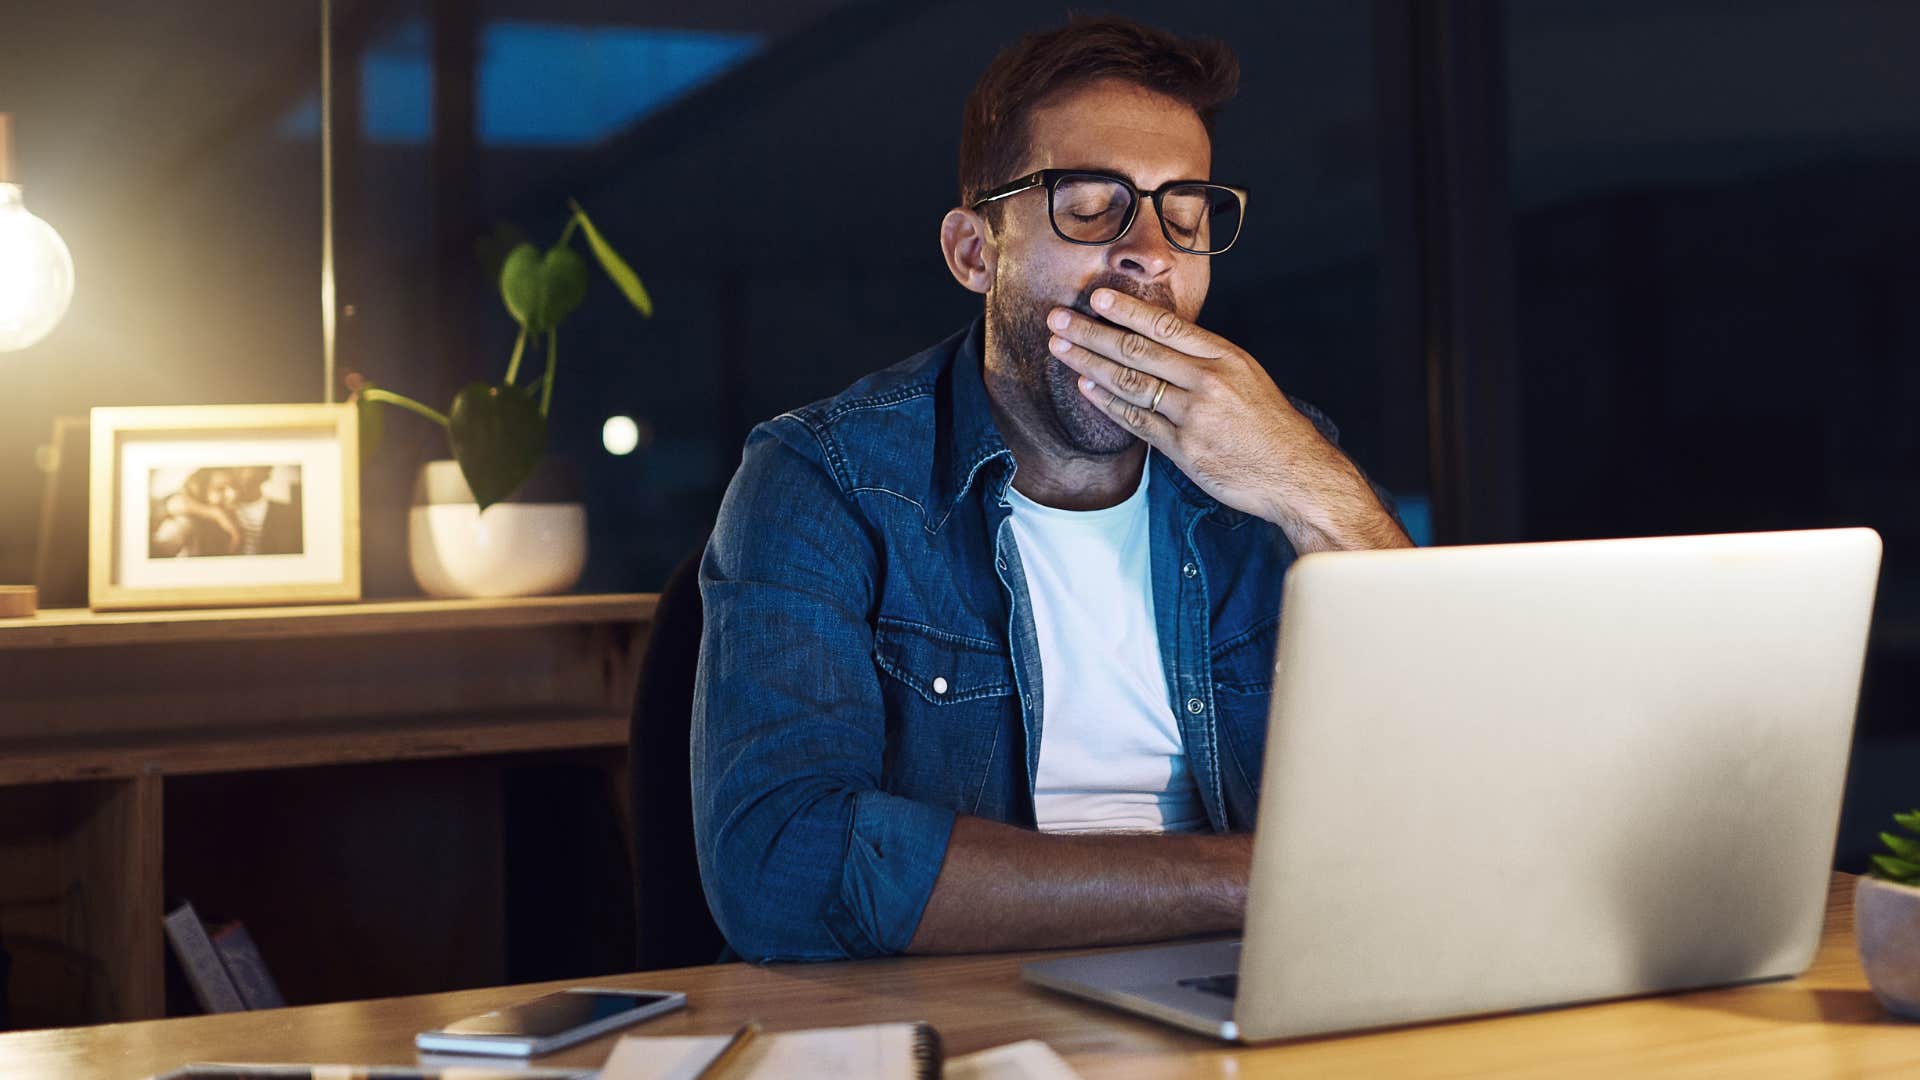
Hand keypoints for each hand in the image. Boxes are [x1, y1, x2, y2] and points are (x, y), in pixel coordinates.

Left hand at [1046, 288, 1408, 551]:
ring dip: (1089, 364)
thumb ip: (1205, 361)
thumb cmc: (1271, 427)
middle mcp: (1209, 381)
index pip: (1167, 326)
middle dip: (1092, 333)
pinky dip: (1108, 404)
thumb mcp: (1247, 378)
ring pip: (1131, 383)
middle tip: (1058, 319)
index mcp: (1226, 357)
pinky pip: (1137, 421)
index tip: (1095, 298)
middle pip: (1139, 351)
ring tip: (1060, 349)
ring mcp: (1194, 416)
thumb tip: (1158, 343)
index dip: (1127, 310)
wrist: (1297, 474)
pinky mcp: (1185, 449)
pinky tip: (1085, 388)